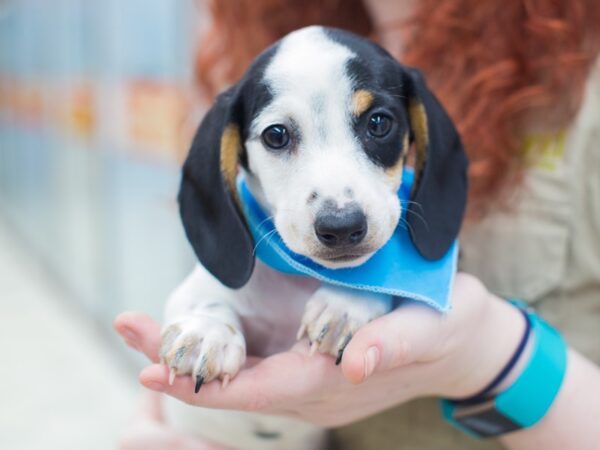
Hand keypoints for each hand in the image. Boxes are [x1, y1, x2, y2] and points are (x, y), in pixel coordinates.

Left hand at [114, 273, 524, 427]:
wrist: (462, 346)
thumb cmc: (447, 330)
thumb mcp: (427, 330)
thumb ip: (389, 345)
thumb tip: (352, 363)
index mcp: (333, 381)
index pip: (258, 390)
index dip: (206, 383)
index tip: (153, 368)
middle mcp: (312, 389)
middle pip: (235, 384)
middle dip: (179, 362)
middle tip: (127, 326)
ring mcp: (310, 381)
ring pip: (240, 376)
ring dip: (191, 355)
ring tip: (143, 328)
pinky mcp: (313, 366)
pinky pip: (254, 366)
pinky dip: (217, 352)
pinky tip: (195, 333)